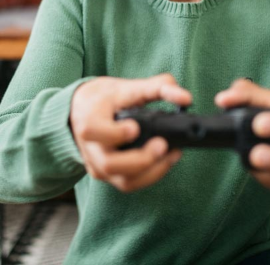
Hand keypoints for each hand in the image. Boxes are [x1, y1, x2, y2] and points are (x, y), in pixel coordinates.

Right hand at [69, 73, 191, 191]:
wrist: (84, 110)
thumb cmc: (105, 98)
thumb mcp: (128, 86)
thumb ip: (158, 87)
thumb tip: (186, 98)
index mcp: (88, 118)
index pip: (92, 131)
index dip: (114, 134)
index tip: (135, 128)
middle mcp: (89, 147)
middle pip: (109, 164)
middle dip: (140, 159)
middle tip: (162, 145)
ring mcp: (97, 164)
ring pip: (123, 180)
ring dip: (151, 171)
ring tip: (171, 154)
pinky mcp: (106, 175)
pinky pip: (129, 183)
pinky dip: (150, 175)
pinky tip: (164, 161)